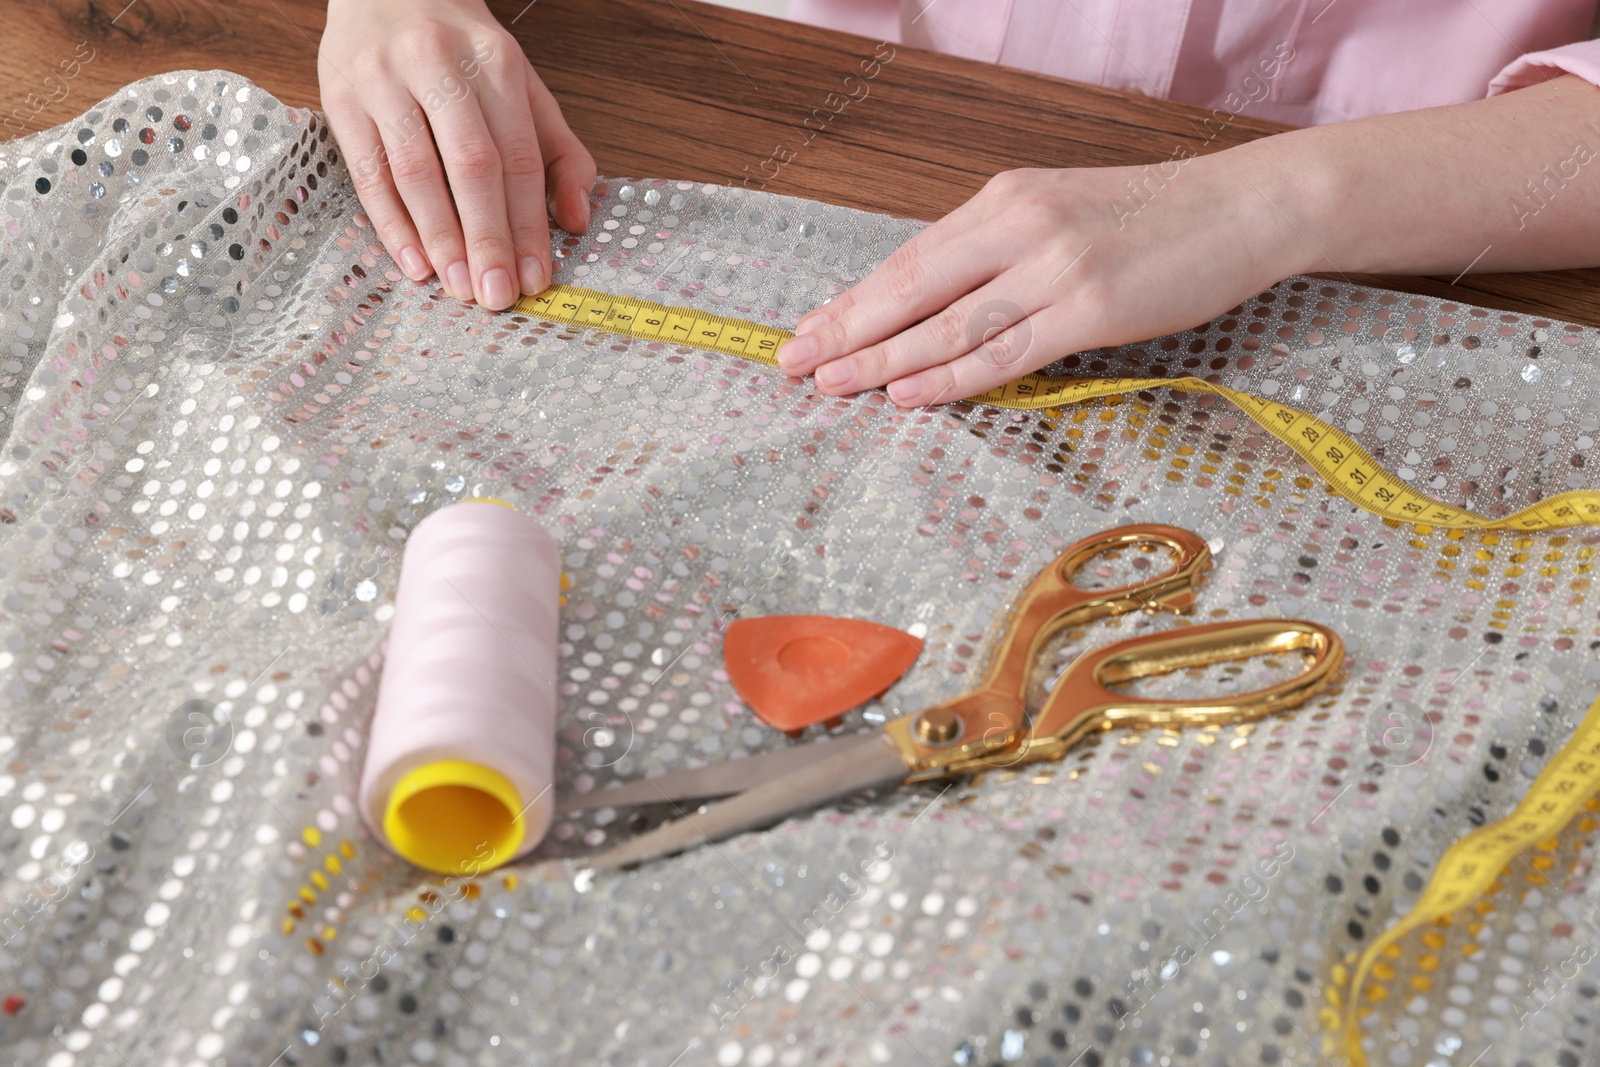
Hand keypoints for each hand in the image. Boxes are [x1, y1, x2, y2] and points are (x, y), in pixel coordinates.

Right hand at [318, 0, 595, 309]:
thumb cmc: (463, 52)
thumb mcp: (523, 87)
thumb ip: (560, 151)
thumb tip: (578, 218)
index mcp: (496, 63)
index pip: (519, 157)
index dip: (529, 224)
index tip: (536, 277)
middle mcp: (439, 66)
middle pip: (470, 166)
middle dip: (487, 239)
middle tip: (496, 296)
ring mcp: (385, 80)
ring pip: (415, 172)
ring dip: (440, 239)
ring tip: (458, 288)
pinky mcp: (341, 96)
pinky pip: (368, 172)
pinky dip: (392, 224)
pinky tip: (414, 263)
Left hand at [776, 155, 1301, 405]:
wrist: (1246, 205)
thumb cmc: (1154, 218)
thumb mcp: (1063, 214)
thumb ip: (1001, 251)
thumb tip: (937, 303)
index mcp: (1005, 198)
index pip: (910, 258)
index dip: (853, 299)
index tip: (808, 328)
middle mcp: (1019, 224)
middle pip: (910, 287)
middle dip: (845, 330)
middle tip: (792, 362)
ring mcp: (1055, 264)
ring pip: (947, 323)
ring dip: (882, 360)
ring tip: (831, 384)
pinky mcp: (1092, 306)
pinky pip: (1004, 351)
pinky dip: (948, 376)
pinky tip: (906, 394)